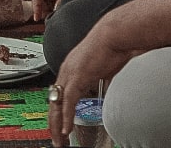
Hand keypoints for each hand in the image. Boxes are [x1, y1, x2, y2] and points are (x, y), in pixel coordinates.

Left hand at [48, 24, 138, 145]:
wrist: (117, 33)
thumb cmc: (114, 46)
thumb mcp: (106, 69)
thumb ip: (102, 81)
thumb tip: (108, 90)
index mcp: (71, 69)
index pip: (59, 96)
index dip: (59, 113)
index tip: (61, 127)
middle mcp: (66, 71)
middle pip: (53, 103)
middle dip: (54, 123)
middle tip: (57, 139)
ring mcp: (69, 74)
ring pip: (57, 105)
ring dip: (57, 125)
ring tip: (60, 140)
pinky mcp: (77, 76)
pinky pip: (68, 102)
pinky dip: (67, 117)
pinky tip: (66, 129)